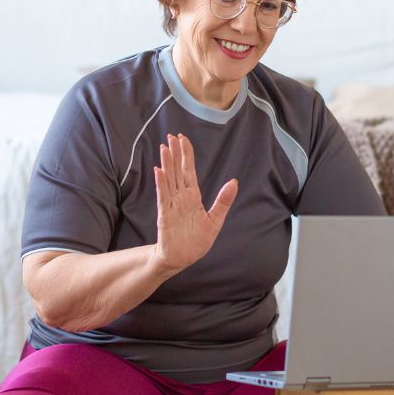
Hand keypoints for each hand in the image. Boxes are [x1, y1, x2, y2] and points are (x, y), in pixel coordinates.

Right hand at [153, 133, 237, 272]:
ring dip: (167, 164)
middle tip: (171, 136)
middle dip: (175, 153)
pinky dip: (161, 184)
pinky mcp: (165, 215)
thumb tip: (234, 181)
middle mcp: (181, 197)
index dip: (186, 155)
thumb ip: (223, 201)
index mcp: (193, 197)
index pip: (188, 171)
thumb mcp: (215, 221)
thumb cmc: (197, 241)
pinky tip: (159, 171)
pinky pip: (163, 196)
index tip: (183, 139)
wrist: (182, 259)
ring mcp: (171, 205)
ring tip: (164, 147)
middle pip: (177, 171)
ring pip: (169, 180)